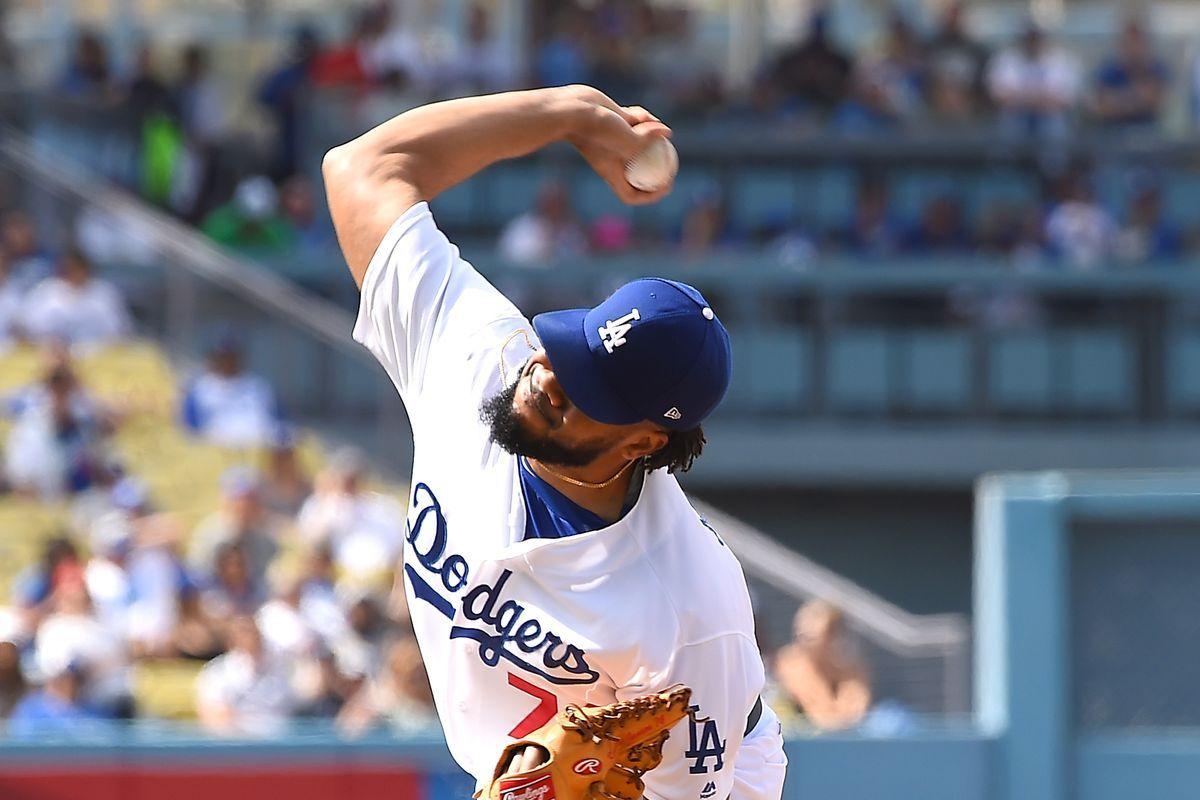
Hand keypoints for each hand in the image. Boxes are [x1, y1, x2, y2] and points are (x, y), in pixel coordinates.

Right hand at [564, 87, 672, 205]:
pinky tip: (639, 113)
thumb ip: (650, 140)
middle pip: (639, 169)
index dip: (651, 195)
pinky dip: (641, 117)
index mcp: (612, 173)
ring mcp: (614, 139)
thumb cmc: (597, 129)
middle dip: (658, 165)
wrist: (573, 108)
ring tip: (648, 123)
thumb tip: (669, 133)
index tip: (667, 185)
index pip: (631, 195)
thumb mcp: (628, 140)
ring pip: (641, 140)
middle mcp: (613, 158)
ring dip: (650, 131)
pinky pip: (635, 121)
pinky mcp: (614, 121)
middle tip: (673, 159)